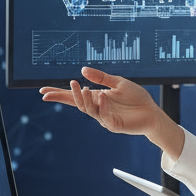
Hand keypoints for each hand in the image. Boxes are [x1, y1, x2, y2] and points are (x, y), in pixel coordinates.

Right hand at [40, 67, 183, 157]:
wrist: (152, 112)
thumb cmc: (136, 98)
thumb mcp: (118, 82)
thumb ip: (101, 77)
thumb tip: (82, 70)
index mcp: (97, 98)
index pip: (74, 97)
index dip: (58, 94)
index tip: (43, 92)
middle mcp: (98, 108)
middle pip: (77, 104)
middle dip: (68, 96)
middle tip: (69, 84)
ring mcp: (105, 118)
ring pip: (89, 110)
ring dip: (85, 99)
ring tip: (84, 87)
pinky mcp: (115, 125)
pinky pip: (105, 117)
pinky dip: (103, 106)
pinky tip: (103, 96)